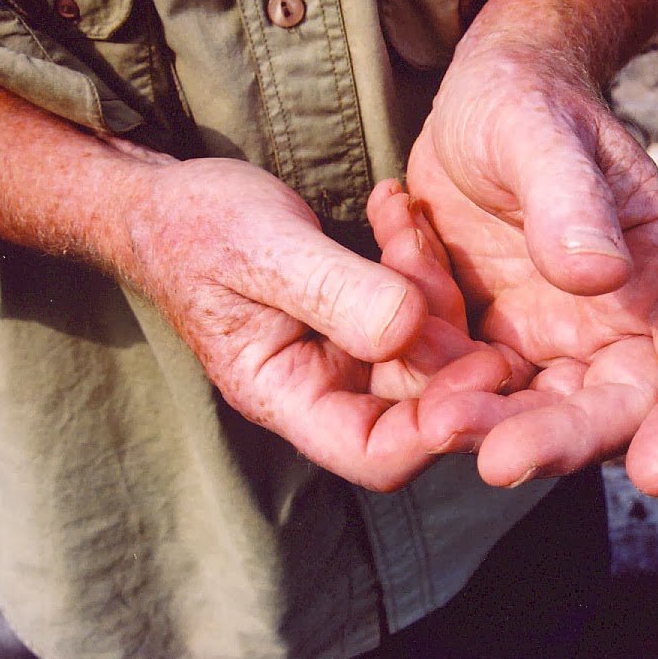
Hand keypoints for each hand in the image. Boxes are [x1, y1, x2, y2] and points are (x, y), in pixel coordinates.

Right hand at [117, 143, 506, 489]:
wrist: (171, 206)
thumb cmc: (197, 229)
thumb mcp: (260, 249)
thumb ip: (332, 291)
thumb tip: (409, 329)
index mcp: (287, 397)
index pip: (375, 452)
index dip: (438, 426)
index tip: (486, 366)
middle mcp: (327, 390)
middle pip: (421, 397)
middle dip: (442, 327)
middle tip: (424, 249)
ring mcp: (351, 356)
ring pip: (430, 345)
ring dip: (430, 279)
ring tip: (400, 214)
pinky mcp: (369, 319)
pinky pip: (419, 303)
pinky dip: (418, 258)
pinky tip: (399, 208)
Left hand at [406, 46, 657, 494]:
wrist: (475, 105)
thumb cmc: (526, 102)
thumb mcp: (540, 131)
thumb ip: (570, 197)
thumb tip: (600, 273)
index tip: (656, 471)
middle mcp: (619, 322)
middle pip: (612, 409)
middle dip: (559, 441)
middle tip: (496, 458)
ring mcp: (553, 341)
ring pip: (537, 414)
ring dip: (491, 429)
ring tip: (435, 422)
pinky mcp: (493, 345)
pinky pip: (472, 390)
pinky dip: (439, 390)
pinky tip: (400, 363)